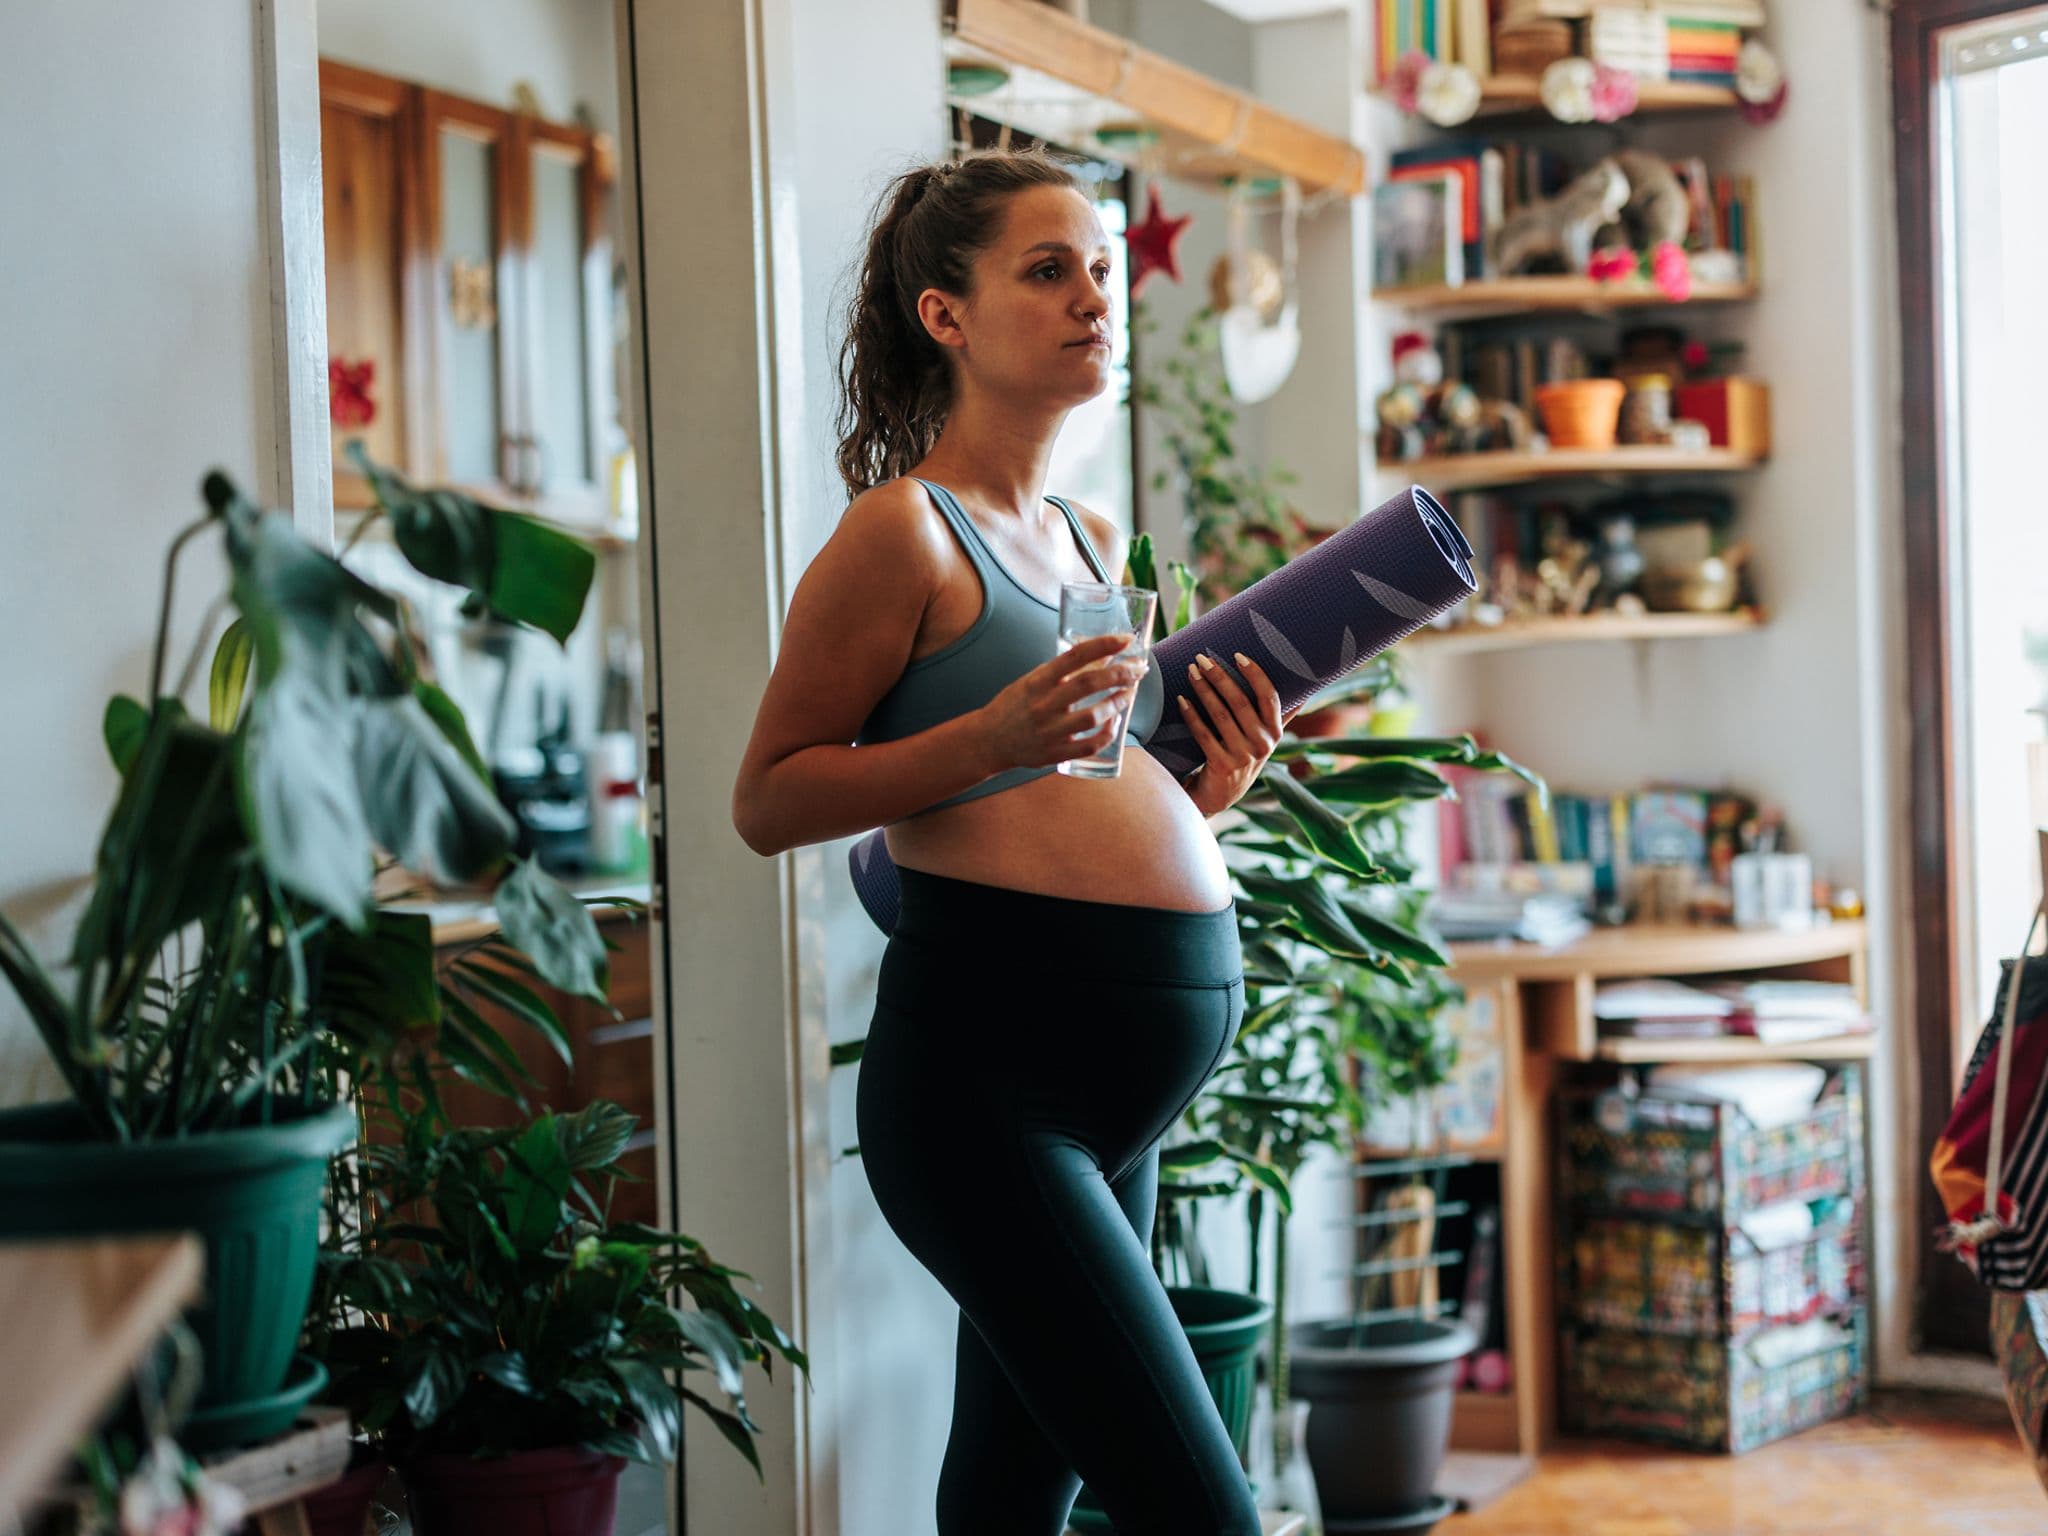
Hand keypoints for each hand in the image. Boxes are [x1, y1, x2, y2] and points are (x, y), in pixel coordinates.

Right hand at [977, 632, 1145, 772]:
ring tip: (1130, 693)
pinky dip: (1107, 735)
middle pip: (1089, 684)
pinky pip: (1089, 745)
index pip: (1075, 656)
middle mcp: (1043, 704)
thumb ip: (1065, 671)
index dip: (1104, 645)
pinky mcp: (1054, 753)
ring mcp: (1049, 731)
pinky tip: (1115, 723)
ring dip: (1117, 702)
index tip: (1126, 639)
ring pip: (1093, 715)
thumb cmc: (1014, 706)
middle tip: (1139, 669)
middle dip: (1120, 674)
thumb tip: (1104, 655)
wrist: (988, 741)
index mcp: (1037, 681)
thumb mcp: (1033, 681)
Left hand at [1176, 651, 1304, 817]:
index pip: (1269, 696)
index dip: (1255, 674)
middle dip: (1219, 676)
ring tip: (1191, 671)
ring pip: (1220, 714)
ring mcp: (1243, 756)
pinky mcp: (1222, 765)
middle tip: (1202, 658)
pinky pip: (1203, 733)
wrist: (1221, 795)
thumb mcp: (1264, 740)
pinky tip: (1181, 699)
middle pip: (1240, 702)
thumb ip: (1280, 717)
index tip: (1238, 655)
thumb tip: (1304, 692)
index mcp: (1275, 732)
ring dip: (1203, 689)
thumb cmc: (1241, 757)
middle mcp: (1263, 744)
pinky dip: (1191, 714)